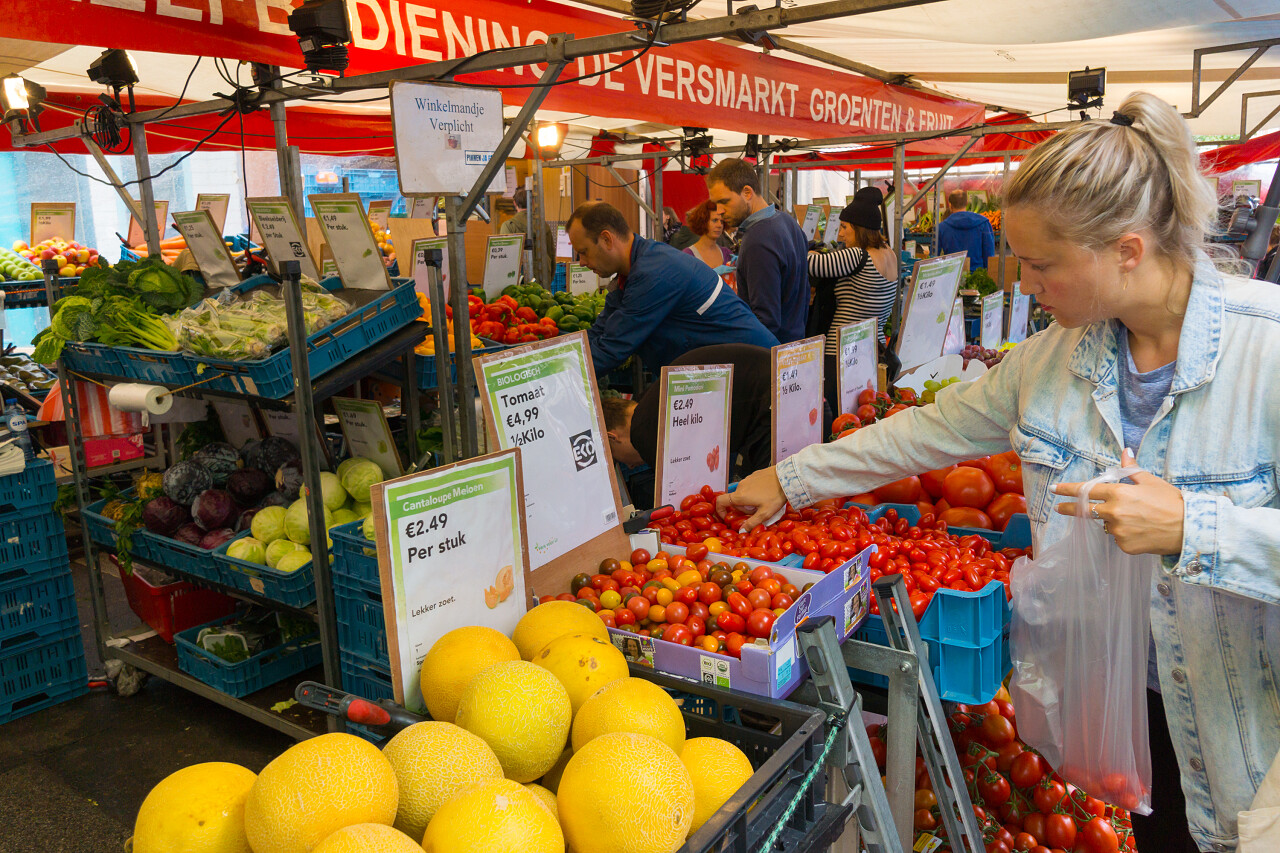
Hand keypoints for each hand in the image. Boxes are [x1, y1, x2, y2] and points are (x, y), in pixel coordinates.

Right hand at [716, 467, 786, 531]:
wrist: (787, 477)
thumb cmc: (775, 496)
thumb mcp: (765, 513)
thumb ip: (752, 523)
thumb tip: (741, 531)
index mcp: (740, 496)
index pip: (720, 502)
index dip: (720, 510)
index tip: (727, 517)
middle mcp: (740, 486)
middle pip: (735, 500)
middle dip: (743, 508)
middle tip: (757, 511)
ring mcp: (747, 478)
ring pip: (743, 493)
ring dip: (748, 500)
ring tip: (763, 502)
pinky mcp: (754, 474)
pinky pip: (749, 486)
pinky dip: (754, 492)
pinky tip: (766, 493)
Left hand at [1052, 449, 1183, 554]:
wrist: (1190, 529)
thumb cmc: (1172, 502)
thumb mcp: (1151, 481)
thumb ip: (1132, 469)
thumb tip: (1126, 451)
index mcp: (1119, 493)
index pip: (1086, 490)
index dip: (1068, 489)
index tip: (1054, 490)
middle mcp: (1114, 512)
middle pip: (1085, 510)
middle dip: (1070, 509)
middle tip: (1059, 508)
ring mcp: (1118, 531)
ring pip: (1106, 524)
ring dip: (1112, 520)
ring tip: (1137, 518)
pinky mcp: (1124, 546)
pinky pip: (1118, 538)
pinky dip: (1125, 534)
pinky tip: (1142, 530)